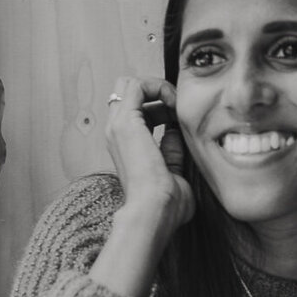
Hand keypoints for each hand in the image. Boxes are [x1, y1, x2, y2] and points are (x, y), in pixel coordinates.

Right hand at [104, 76, 193, 235]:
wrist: (154, 212)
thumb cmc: (165, 204)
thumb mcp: (172, 171)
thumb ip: (172, 150)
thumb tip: (175, 132)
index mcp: (124, 145)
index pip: (136, 110)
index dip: (161, 106)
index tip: (181, 119)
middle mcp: (116, 132)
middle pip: (129, 92)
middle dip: (156, 92)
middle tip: (177, 108)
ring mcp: (118, 125)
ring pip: (130, 84)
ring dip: (158, 88)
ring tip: (177, 106)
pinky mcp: (126, 121)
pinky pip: (137, 85)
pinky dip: (158, 87)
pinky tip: (174, 104)